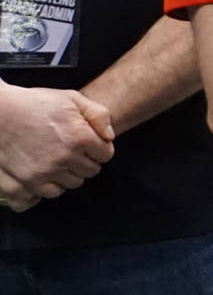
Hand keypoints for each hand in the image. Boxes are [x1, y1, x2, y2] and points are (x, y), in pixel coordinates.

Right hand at [0, 85, 114, 209]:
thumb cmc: (34, 103)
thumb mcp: (71, 98)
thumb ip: (98, 115)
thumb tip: (110, 136)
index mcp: (79, 137)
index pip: (105, 155)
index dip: (99, 148)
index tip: (90, 144)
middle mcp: (63, 159)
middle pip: (89, 172)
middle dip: (84, 161)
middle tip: (71, 150)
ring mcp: (41, 174)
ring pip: (69, 185)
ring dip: (66, 176)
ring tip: (55, 160)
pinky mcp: (21, 184)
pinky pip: (44, 196)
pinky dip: (45, 188)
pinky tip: (42, 175)